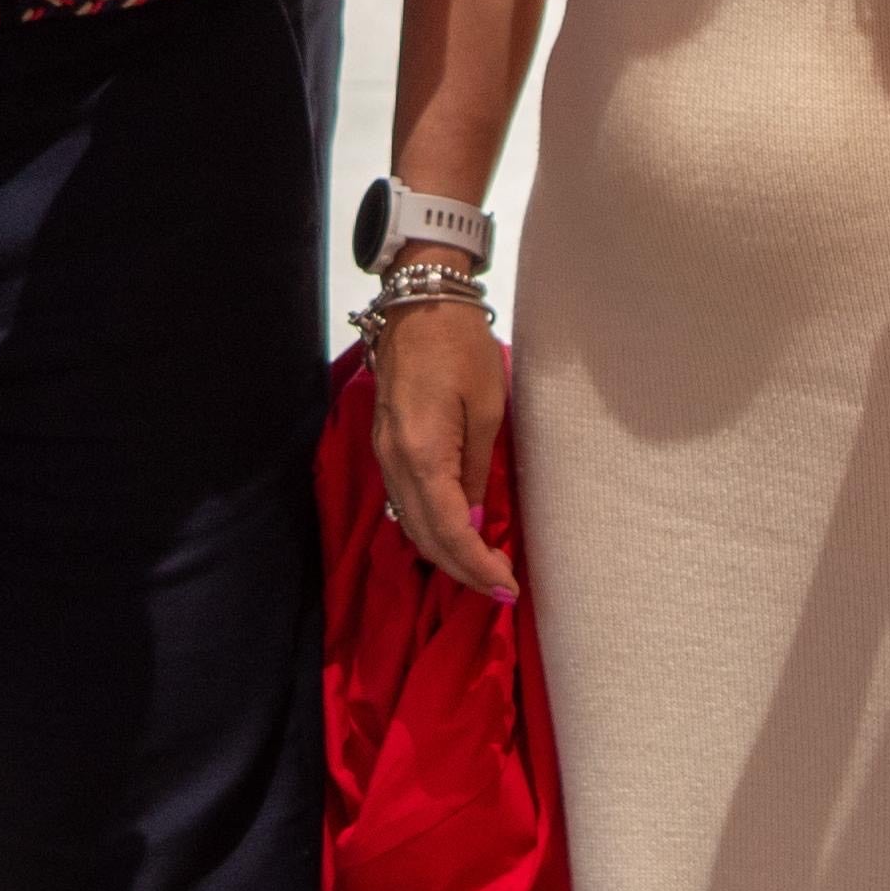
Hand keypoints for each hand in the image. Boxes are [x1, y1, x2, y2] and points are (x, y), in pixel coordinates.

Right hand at [366, 285, 516, 598]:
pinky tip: (454, 532)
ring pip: (408, 522)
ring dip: (444, 552)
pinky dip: (428, 526)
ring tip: (482, 569)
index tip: (506, 587)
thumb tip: (473, 520)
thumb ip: (478, 470)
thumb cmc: (462, 347)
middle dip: (461, 570)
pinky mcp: (384, 442)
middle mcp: (393, 461)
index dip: (476, 566)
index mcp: (422, 453)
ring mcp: (383, 452)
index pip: (447, 530)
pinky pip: (403, 500)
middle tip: (500, 589)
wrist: (420, 302)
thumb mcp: (488, 408)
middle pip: (423, 535)